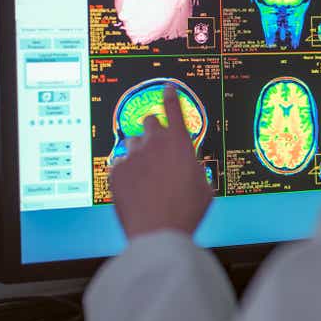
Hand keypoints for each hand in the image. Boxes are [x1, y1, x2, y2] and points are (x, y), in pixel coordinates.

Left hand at [109, 85, 212, 238]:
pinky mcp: (116, 172)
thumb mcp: (204, 188)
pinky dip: (126, 173)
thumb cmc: (187, 212)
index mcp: (180, 144)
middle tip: (156, 147)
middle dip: (154, 130)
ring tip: (146, 175)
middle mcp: (155, 144)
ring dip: (139, 152)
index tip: (167, 87)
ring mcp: (133, 156)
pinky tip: (134, 190)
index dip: (171, 96)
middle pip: (150, 121)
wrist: (158, 233)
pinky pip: (120, 165)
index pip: (174, 109)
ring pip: (133, 143)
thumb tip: (189, 170)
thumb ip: (195, 170)